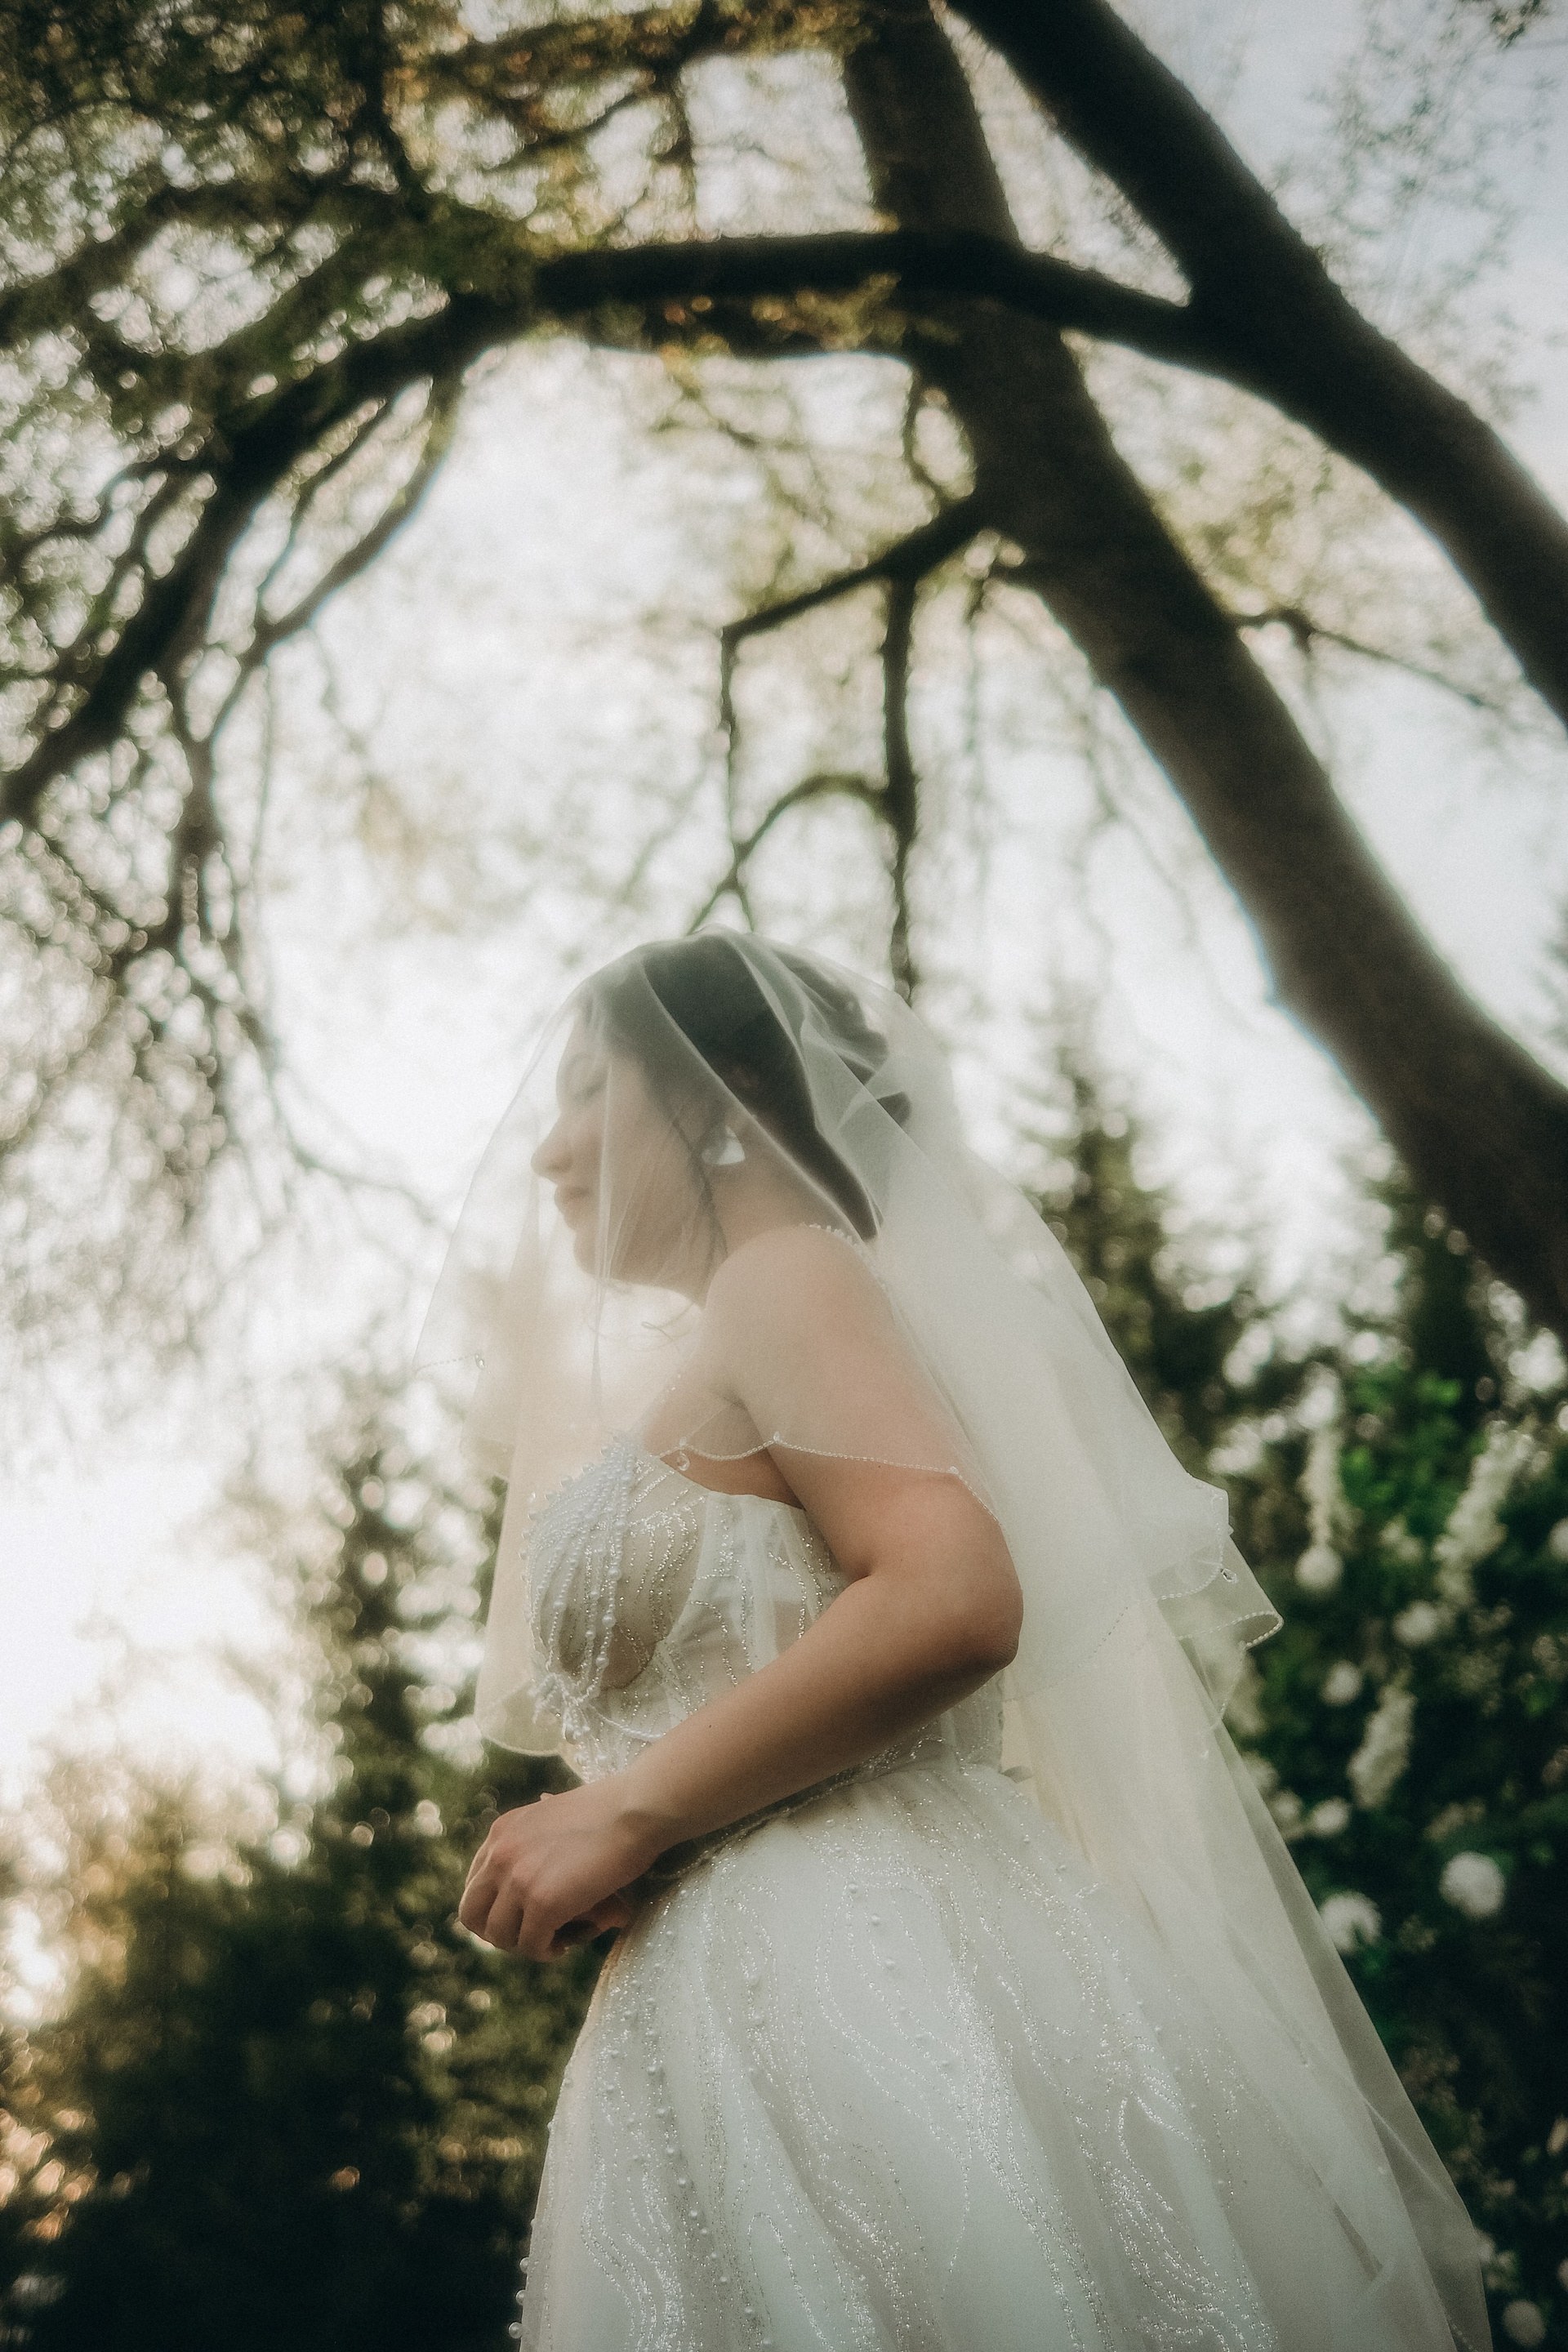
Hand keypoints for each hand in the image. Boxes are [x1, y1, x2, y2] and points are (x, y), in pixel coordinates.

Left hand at [457, 1780, 656, 1959]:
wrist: (635, 1809)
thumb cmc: (610, 1809)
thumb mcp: (555, 1815)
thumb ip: (535, 1839)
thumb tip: (539, 1859)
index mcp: (501, 1832)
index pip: (474, 1885)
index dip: (496, 1908)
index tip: (521, 1917)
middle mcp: (500, 1854)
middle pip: (471, 1914)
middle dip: (497, 1932)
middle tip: (528, 1935)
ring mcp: (518, 1879)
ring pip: (498, 1936)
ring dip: (524, 1944)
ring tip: (551, 1940)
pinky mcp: (542, 1903)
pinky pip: (531, 1945)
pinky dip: (546, 1951)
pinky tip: (563, 1945)